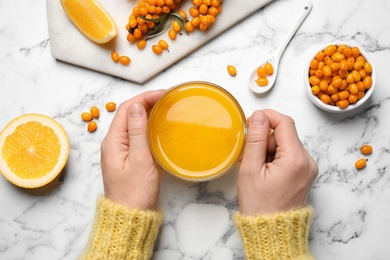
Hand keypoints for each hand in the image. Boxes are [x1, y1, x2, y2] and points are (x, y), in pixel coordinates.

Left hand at [100, 90, 164, 209]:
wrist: (130, 217)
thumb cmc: (135, 192)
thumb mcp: (139, 160)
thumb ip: (137, 132)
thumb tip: (137, 106)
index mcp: (112, 141)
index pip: (126, 109)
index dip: (144, 97)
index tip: (163, 94)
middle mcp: (113, 143)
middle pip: (127, 113)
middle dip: (146, 102)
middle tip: (167, 98)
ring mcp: (119, 150)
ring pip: (131, 123)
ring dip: (147, 112)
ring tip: (165, 107)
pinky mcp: (126, 157)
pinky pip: (135, 134)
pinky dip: (147, 125)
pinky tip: (158, 126)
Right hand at [237, 109, 317, 214]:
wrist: (272, 231)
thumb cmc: (260, 204)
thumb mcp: (251, 169)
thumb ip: (256, 139)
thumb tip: (259, 115)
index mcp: (296, 159)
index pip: (285, 123)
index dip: (267, 116)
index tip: (252, 120)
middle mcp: (308, 162)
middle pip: (286, 134)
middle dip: (267, 139)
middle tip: (252, 157)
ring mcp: (309, 168)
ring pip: (288, 144)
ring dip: (271, 149)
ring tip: (260, 169)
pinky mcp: (306, 173)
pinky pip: (291, 155)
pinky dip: (277, 157)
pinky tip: (267, 172)